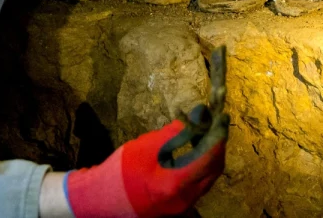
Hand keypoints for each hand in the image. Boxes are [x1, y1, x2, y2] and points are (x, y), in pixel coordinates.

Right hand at [63, 112, 227, 217]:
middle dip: (217, 145)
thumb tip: (199, 115)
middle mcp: (184, 200)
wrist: (101, 199)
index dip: (218, 135)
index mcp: (175, 185)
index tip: (221, 117)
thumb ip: (176, 132)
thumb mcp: (146, 146)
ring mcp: (182, 206)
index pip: (209, 158)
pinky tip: (194, 150)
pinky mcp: (178, 206)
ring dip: (210, 155)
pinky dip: (200, 166)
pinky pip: (198, 184)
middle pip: (213, 170)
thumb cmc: (121, 171)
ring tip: (205, 133)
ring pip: (207, 178)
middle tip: (216, 123)